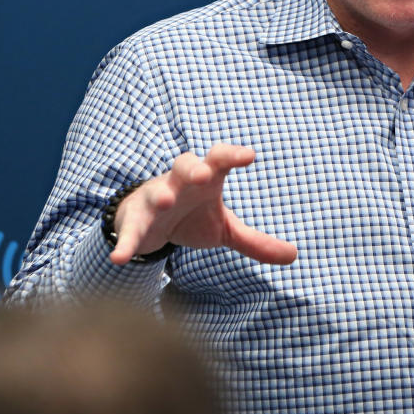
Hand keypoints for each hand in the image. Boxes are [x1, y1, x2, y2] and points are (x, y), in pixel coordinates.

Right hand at [109, 144, 296, 265]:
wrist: (148, 222)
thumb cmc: (193, 216)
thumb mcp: (224, 228)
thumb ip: (255, 241)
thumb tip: (294, 255)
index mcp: (206, 178)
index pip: (220, 159)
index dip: (232, 155)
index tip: (249, 156)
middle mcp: (179, 183)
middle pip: (185, 165)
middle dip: (193, 167)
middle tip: (204, 173)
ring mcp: (154, 199)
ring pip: (156, 191)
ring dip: (161, 195)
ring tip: (167, 201)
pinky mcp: (134, 220)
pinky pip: (129, 229)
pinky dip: (124, 242)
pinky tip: (120, 258)